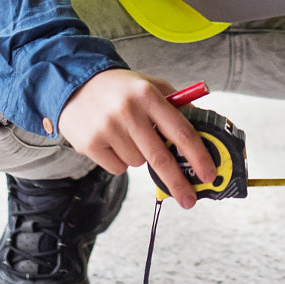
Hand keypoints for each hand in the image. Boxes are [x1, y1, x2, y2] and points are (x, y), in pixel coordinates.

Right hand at [57, 69, 217, 209]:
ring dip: (139, 157)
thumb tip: (200, 134)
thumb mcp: (149, 85)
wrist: (75, 83)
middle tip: (189, 200)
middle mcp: (128, 111)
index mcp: (148, 95)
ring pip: (138, 163)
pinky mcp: (90, 144)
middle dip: (177, 183)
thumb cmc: (120, 89)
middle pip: (161, 158)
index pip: (181, 131)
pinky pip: (118, 168)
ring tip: (126, 134)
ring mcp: (108, 128)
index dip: (198, 156)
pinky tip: (110, 141)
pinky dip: (119, 160)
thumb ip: (175, 105)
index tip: (208, 174)